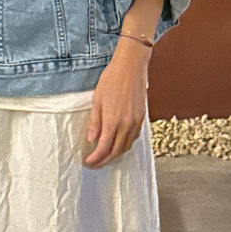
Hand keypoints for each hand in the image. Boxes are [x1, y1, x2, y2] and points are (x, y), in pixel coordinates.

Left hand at [83, 40, 149, 168]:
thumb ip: (95, 121)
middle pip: (116, 151)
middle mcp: (127, 125)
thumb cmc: (112, 79)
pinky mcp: (142, 117)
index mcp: (113, 121)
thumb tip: (92, 139)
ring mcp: (136, 122)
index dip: (96, 158)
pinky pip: (134, 138)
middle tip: (95, 164)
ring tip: (105, 157)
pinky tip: (119, 144)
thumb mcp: (97, 99)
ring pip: (127, 146)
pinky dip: (125, 145)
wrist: (131, 66)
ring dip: (115, 154)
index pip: (104, 147)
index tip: (88, 162)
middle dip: (104, 160)